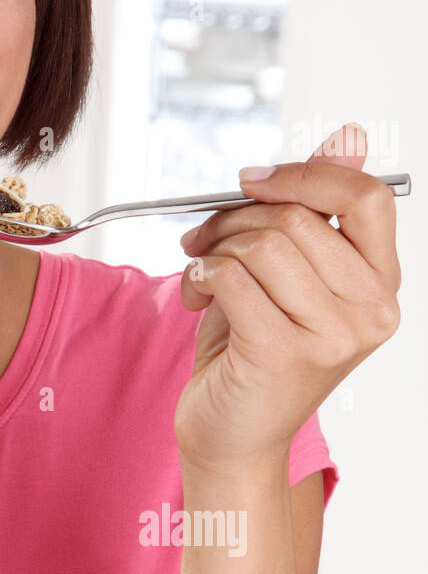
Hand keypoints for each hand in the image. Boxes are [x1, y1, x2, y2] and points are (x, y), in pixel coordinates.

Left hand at [173, 122, 401, 472]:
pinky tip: (192, 298)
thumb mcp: (285, 274)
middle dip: (232, 218)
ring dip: (213, 249)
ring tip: (198, 275)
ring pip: (263, 244)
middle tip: (200, 240)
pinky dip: (198, 276)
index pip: (367, 197)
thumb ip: (316, 211)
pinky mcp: (284, 353)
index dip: (305, 174)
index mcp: (381, 285)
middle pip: (297, 217)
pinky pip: (231, 277)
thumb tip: (350, 135)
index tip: (252, 181)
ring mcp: (333, 336)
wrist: (230, 437)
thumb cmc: (251, 353)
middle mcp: (371, 312)